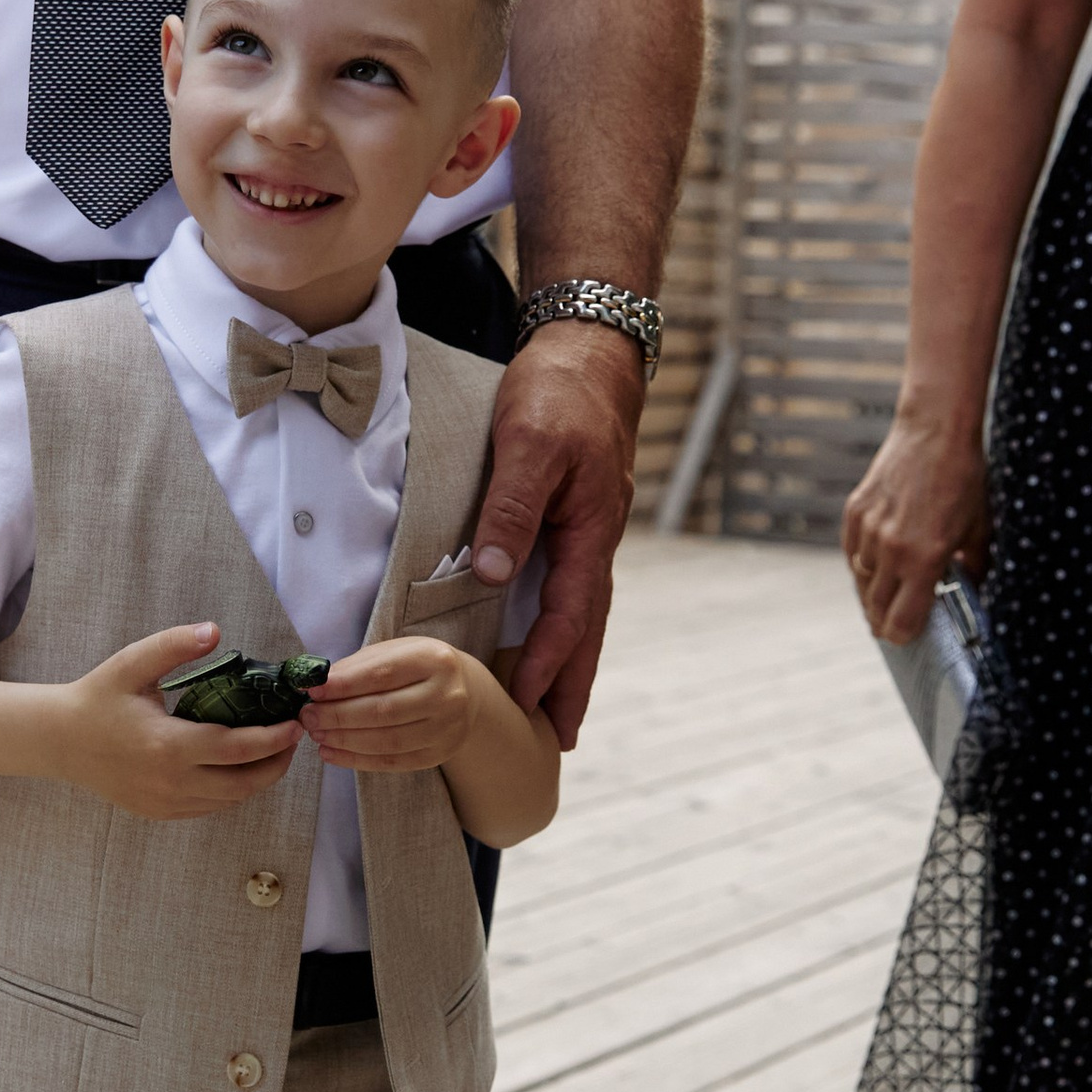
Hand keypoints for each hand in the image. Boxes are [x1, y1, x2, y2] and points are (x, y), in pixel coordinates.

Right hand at [61, 625, 302, 818]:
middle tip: (292, 739)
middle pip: (243, 784)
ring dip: (257, 779)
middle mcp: (170, 782)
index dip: (274, 740)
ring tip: (273, 752)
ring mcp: (165, 803)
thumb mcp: (132, 663)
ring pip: (229, 801)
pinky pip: (209, 808)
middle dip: (276, 764)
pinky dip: (232, 792)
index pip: (237, 749)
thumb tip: (215, 631)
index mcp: (167, 745)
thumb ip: (174, 645)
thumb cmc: (98, 698)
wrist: (60, 741)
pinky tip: (240, 768)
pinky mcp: (160, 813)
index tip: (295, 724)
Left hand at [301, 636, 485, 773]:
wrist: (466, 693)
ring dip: (344, 740)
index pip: (382, 674)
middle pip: (383, 711)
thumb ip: (358, 667)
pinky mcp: (438, 754)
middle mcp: (447, 695)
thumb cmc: (419, 668)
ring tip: (316, 734)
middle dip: (338, 716)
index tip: (312, 691)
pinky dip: (357, 760)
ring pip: (386, 741)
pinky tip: (332, 752)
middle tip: (307, 717)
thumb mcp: (395, 653)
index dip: (343, 685)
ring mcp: (446, 729)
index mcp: (434, 659)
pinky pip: (392, 762)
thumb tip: (317, 685)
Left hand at [464, 320, 639, 748]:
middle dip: (575, 684)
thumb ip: (513, 508)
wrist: (589, 350)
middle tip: (563, 740)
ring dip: (571, 661)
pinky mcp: (574, 518)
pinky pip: (570, 585)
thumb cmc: (560, 391)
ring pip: (583, 610)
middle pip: (588, 628)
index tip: (524, 704)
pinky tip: (545, 639)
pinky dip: (562, 623)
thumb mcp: (530, 442)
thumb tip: (494, 576)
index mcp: (592, 529)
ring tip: (557, 709)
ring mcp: (589, 531)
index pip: (570, 614)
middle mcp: (596, 539)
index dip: (547, 662)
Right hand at [842, 410, 989, 642]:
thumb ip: (975, 567)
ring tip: (885, 598)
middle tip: (893, 627)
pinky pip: (852, 555)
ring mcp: (869, 531)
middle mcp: (892, 550)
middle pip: (876, 609)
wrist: (935, 430)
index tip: (908, 637)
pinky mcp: (855, 513)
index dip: (904, 636)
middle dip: (885, 623)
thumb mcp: (980, 528)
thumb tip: (974, 593)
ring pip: (862, 582)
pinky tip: (874, 569)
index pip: (901, 622)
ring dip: (873, 594)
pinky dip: (862, 566)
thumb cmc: (964, 479)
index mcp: (925, 559)